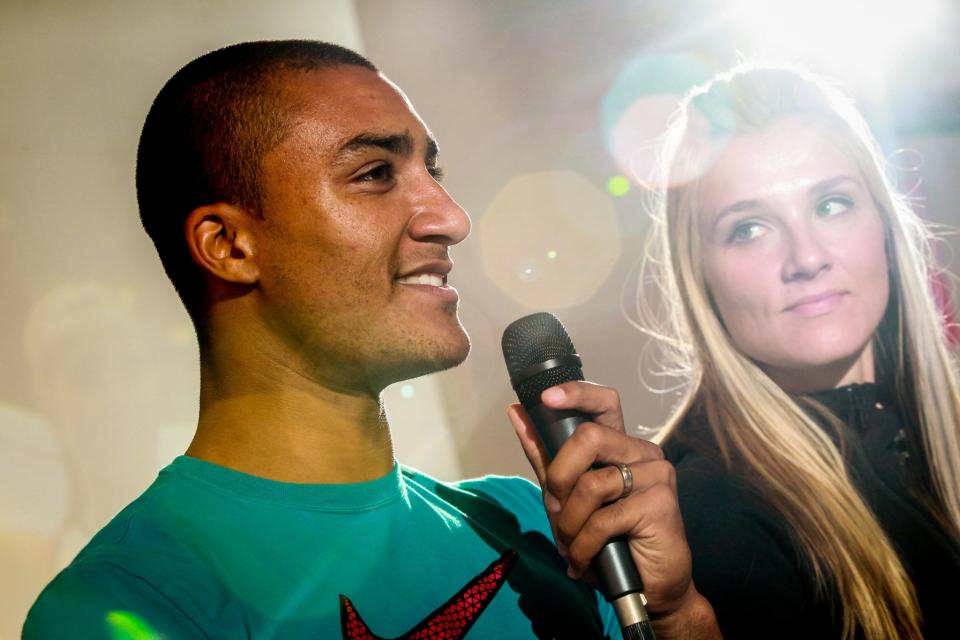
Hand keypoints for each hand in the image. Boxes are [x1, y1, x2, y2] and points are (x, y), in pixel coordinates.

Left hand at [507, 381, 719, 637]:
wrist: (649, 588)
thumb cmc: (608, 541)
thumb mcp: (567, 497)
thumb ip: (545, 456)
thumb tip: (517, 412)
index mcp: (621, 445)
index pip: (604, 401)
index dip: (576, 393)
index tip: (545, 399)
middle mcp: (642, 452)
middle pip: (588, 437)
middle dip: (559, 477)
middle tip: (556, 508)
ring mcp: (656, 474)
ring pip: (591, 483)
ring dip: (569, 522)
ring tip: (570, 544)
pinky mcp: (660, 503)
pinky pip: (603, 518)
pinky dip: (582, 546)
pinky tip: (582, 561)